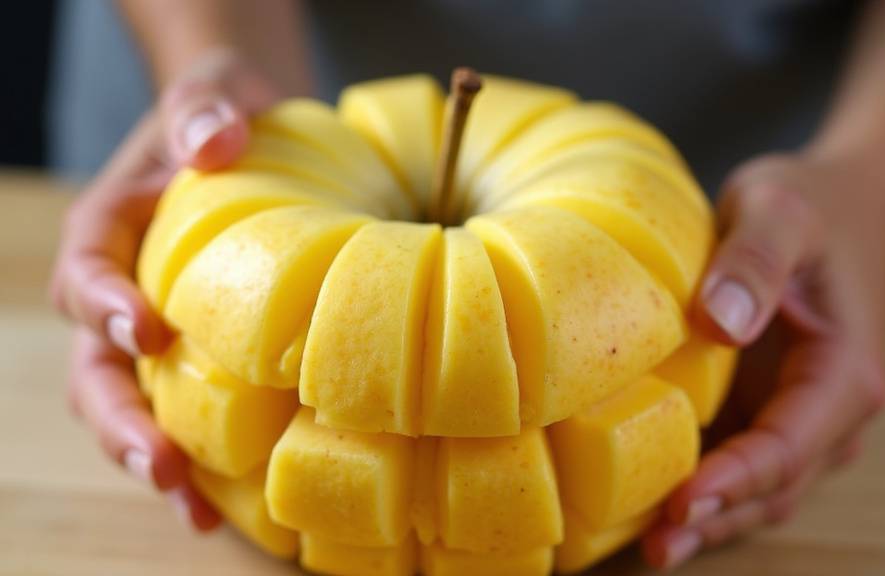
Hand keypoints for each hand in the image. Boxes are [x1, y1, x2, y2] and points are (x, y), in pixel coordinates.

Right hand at [50, 48, 281, 529]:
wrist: (252, 140)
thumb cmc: (226, 117)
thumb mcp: (217, 95)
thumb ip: (206, 110)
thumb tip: (215, 139)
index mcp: (112, 231)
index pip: (88, 272)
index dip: (106, 305)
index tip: (145, 330)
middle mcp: (121, 292)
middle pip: (94, 367)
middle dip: (120, 419)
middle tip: (162, 464)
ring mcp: (155, 333)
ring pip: (128, 404)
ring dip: (150, 456)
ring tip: (191, 507)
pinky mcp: (196, 357)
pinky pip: (183, 411)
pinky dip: (197, 458)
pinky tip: (226, 504)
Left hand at [643, 151, 884, 567]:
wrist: (841, 206)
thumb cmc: (813, 207)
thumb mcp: (780, 213)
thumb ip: (754, 261)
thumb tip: (719, 322)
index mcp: (842, 374)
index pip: (789, 447)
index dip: (736, 480)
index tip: (683, 501)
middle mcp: (828, 411)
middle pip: (774, 486)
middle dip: (717, 520)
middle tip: (658, 547)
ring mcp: (798, 417)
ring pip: (759, 489)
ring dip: (711, 520)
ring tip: (653, 546)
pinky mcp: (768, 409)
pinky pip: (741, 464)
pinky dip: (705, 489)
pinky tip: (653, 501)